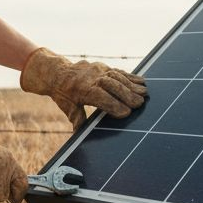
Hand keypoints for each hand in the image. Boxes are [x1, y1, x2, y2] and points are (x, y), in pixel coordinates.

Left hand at [20, 48, 146, 128]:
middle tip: (140, 104)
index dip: (113, 105)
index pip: (100, 97)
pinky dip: (131, 77)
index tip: (126, 114)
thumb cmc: (63, 93)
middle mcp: (91, 77)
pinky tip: (142, 82)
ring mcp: (98, 70)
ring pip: (117, 77)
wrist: (57, 72)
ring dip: (132, 85)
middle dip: (127, 95)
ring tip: (145, 94)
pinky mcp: (103, 67)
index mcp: (81, 89)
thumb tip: (79, 135)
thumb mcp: (67, 106)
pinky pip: (118, 71)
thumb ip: (77, 118)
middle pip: (112, 85)